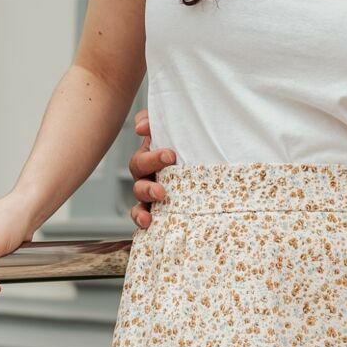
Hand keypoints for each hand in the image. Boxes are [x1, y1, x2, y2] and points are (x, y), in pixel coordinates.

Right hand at [126, 109, 174, 230]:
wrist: (207, 159)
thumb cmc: (184, 142)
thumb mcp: (171, 126)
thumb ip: (152, 120)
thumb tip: (141, 128)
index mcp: (150, 159)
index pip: (142, 160)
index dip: (152, 159)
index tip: (171, 156)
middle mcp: (149, 179)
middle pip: (139, 183)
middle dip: (148, 187)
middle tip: (162, 191)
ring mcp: (153, 198)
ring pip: (139, 204)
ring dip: (142, 209)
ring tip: (150, 214)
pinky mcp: (160, 212)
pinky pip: (145, 218)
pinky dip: (142, 222)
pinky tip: (148, 225)